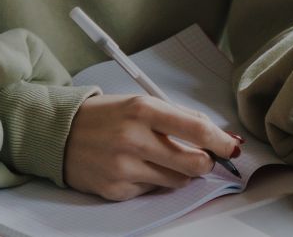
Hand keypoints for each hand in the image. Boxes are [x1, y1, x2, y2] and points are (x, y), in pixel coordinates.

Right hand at [63, 94, 242, 200]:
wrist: (59, 133)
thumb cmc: (104, 116)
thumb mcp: (139, 103)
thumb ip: (177, 116)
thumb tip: (216, 133)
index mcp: (142, 110)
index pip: (196, 128)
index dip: (221, 141)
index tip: (233, 146)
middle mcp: (133, 138)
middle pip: (194, 162)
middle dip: (205, 162)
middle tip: (203, 157)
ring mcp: (124, 167)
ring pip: (177, 180)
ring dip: (179, 172)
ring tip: (160, 158)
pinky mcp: (116, 189)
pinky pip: (152, 190)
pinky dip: (152, 181)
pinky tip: (136, 167)